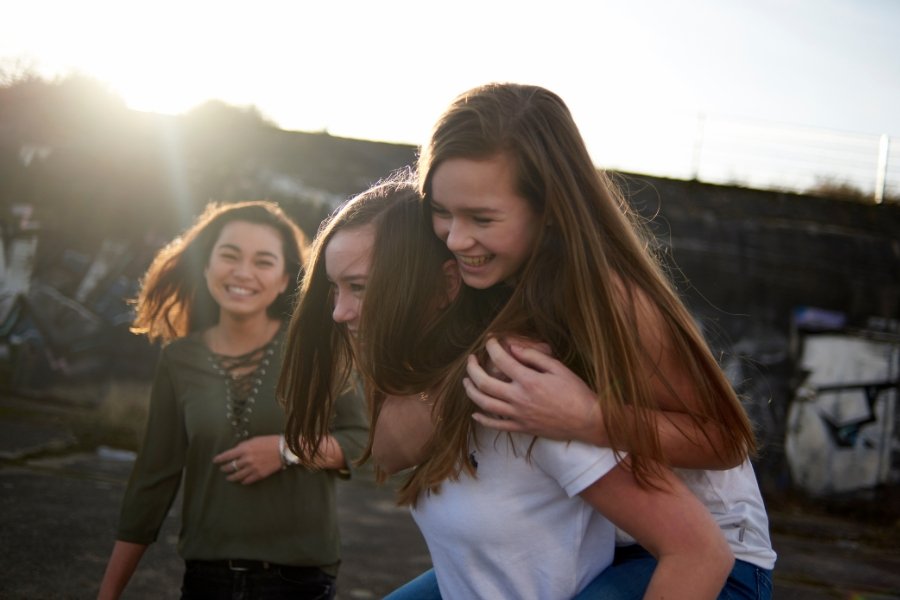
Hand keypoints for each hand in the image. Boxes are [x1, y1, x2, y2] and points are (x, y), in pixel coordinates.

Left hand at [213, 435, 282, 484]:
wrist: (283, 449)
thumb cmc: (269, 441)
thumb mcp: (254, 440)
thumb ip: (244, 446)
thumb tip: (236, 451)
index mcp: (244, 449)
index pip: (227, 455)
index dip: (220, 459)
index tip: (215, 461)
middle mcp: (247, 460)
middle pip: (231, 467)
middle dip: (225, 468)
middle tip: (222, 469)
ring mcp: (253, 468)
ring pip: (237, 476)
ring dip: (232, 477)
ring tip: (229, 478)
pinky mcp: (259, 474)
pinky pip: (248, 480)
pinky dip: (243, 481)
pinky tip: (242, 481)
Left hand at [465, 337, 604, 443]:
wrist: (588, 421)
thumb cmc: (576, 393)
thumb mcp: (558, 369)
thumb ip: (534, 358)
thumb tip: (513, 348)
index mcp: (529, 381)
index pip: (501, 360)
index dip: (492, 348)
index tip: (490, 341)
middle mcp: (519, 398)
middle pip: (484, 383)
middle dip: (472, 368)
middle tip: (470, 360)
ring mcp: (518, 415)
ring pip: (484, 404)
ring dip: (471, 391)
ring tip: (466, 381)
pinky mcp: (521, 428)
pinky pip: (496, 425)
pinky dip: (482, 419)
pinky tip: (475, 412)